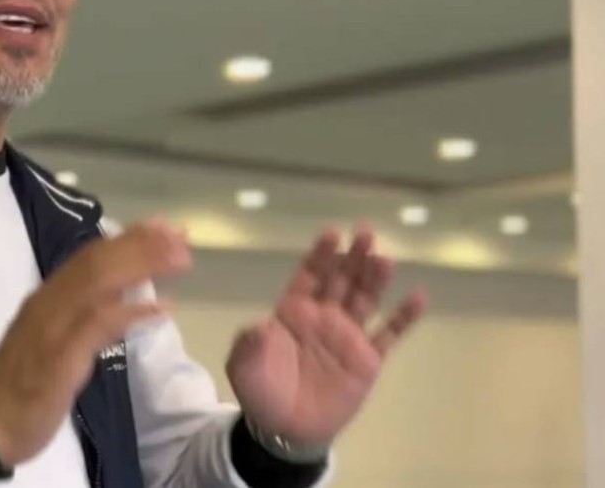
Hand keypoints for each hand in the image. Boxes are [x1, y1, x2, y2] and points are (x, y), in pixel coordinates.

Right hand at [0, 220, 190, 466]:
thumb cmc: (18, 387)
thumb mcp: (51, 342)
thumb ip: (80, 318)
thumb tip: (119, 299)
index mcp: (46, 298)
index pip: (89, 257)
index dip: (127, 239)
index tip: (161, 227)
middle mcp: (48, 303)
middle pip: (98, 261)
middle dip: (142, 244)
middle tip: (181, 234)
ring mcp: (53, 327)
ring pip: (99, 282)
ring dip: (142, 266)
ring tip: (179, 259)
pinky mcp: (59, 356)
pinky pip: (98, 324)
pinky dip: (131, 312)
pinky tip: (162, 309)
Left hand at [226, 226, 426, 447]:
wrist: (286, 430)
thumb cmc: (262, 392)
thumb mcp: (244, 367)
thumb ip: (249, 344)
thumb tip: (257, 328)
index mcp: (293, 312)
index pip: (309, 275)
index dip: (321, 256)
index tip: (333, 234)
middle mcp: (323, 317)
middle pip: (341, 280)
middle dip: (352, 257)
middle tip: (366, 233)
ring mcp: (347, 336)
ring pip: (365, 300)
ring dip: (375, 279)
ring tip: (385, 259)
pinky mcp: (368, 359)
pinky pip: (389, 334)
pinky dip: (404, 317)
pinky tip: (418, 297)